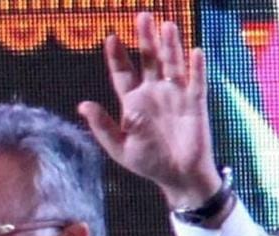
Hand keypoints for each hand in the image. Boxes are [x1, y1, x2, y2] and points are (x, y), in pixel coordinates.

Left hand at [78, 12, 220, 209]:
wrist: (177, 176)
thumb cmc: (147, 162)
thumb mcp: (119, 147)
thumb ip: (101, 126)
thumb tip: (82, 105)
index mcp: (134, 102)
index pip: (123, 73)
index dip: (117, 56)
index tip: (111, 37)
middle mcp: (154, 93)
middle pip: (149, 60)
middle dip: (145, 39)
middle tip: (142, 16)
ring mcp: (175, 95)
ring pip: (172, 64)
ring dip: (170, 45)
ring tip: (166, 25)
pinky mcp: (195, 103)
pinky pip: (196, 81)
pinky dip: (196, 67)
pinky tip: (194, 51)